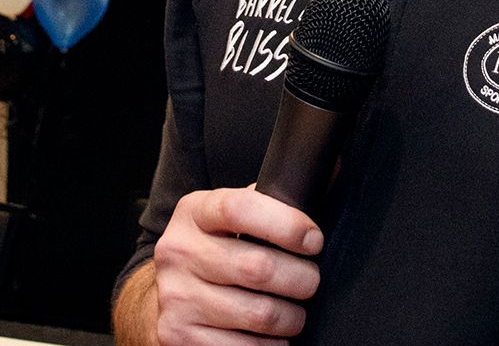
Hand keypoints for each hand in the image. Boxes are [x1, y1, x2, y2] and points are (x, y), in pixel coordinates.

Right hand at [150, 186, 323, 343]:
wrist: (167, 291)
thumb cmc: (218, 247)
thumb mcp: (233, 215)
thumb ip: (275, 197)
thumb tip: (331, 170)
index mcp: (195, 212)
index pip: (241, 208)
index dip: (287, 224)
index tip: (314, 240)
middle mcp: (179, 251)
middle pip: (258, 267)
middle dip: (301, 278)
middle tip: (311, 281)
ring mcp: (176, 296)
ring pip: (258, 313)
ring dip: (291, 317)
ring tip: (296, 312)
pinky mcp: (178, 335)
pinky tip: (275, 336)